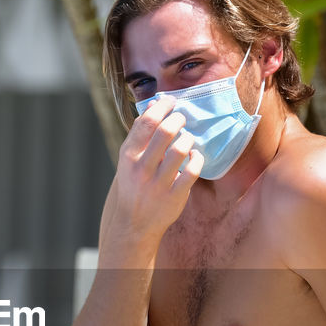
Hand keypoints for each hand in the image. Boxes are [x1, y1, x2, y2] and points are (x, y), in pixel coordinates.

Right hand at [106, 96, 202, 246]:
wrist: (134, 223)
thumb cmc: (134, 184)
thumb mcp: (129, 160)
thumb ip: (140, 134)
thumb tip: (153, 105)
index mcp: (128, 156)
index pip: (146, 122)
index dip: (162, 107)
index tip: (170, 102)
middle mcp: (142, 169)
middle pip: (165, 132)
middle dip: (178, 119)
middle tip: (182, 118)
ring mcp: (158, 184)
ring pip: (180, 149)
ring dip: (188, 138)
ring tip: (187, 138)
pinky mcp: (174, 196)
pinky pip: (192, 171)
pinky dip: (197, 159)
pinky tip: (194, 156)